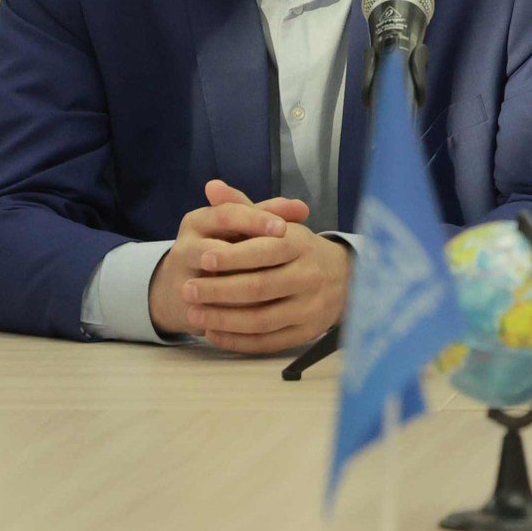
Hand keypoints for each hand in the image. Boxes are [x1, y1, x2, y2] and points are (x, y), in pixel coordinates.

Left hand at [150, 180, 347, 353]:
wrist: (344, 279)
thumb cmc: (298, 249)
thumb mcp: (277, 223)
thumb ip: (242, 207)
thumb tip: (211, 187)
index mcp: (301, 244)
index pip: (266, 250)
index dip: (234, 255)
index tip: (203, 257)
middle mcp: (309, 276)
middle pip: (260, 287)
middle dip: (219, 290)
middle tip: (187, 289)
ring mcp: (310, 308)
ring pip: (261, 320)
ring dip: (223, 320)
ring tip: (194, 315)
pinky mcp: (306, 333)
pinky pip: (268, 343)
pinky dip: (238, 341)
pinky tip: (214, 334)